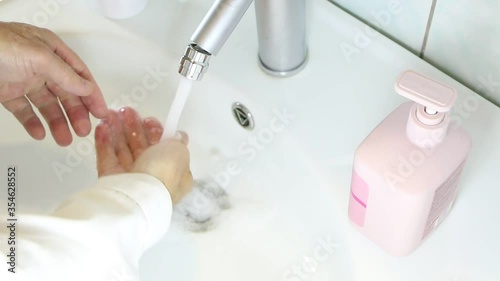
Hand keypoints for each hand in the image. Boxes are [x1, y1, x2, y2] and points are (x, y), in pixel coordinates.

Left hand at [0, 22, 107, 145]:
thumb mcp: (39, 57)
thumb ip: (65, 75)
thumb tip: (86, 88)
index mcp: (51, 50)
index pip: (79, 75)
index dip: (92, 94)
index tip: (100, 113)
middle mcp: (40, 65)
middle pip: (65, 93)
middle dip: (76, 113)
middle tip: (83, 131)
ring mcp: (23, 78)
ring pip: (47, 105)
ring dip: (57, 122)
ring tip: (64, 139)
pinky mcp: (7, 92)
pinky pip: (24, 110)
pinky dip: (33, 123)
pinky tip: (40, 133)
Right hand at [95, 107, 192, 203]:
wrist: (136, 197)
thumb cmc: (163, 173)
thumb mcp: (179, 153)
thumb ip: (178, 142)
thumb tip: (179, 136)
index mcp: (176, 173)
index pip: (167, 150)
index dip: (158, 133)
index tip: (149, 120)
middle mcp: (155, 176)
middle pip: (144, 148)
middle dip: (135, 128)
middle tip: (126, 111)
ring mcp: (132, 179)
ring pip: (124, 150)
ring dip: (118, 130)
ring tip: (109, 114)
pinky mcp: (111, 180)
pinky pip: (108, 158)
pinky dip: (105, 141)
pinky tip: (102, 126)